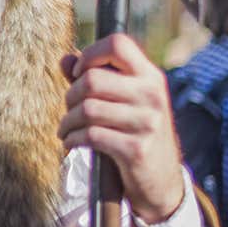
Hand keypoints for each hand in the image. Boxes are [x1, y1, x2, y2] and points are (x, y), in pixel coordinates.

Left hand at [58, 33, 184, 223]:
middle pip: (92, 79)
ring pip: (87, 109)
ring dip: (68, 121)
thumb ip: (94, 77)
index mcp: (151, 77)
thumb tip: (65, 60)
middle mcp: (152, 95)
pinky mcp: (136, 149)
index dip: (91, 54)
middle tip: (70, 108)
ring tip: (67, 127)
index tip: (80, 73)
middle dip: (71, 95)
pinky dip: (73, 138)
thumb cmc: (135, 132)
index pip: (118, 45)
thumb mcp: (123, 100)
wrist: (162, 181)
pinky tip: (71, 141)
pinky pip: (90, 135)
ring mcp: (147, 123)